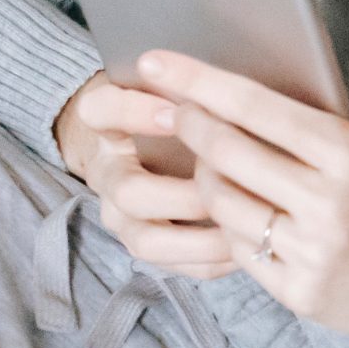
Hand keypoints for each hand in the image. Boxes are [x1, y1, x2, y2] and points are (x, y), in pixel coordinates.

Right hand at [55, 74, 234, 277]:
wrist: (144, 141)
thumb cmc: (178, 106)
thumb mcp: (175, 84)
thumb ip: (193, 82)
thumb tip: (236, 89)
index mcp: (106, 122)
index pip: (102, 110)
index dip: (137, 111)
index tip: (179, 108)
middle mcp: (107, 173)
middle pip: (130, 191)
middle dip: (185, 192)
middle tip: (232, 188)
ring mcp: (122, 216)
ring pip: (148, 240)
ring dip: (201, 236)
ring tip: (246, 225)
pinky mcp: (147, 243)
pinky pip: (175, 265)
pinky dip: (211, 259)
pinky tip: (246, 246)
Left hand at [142, 27, 348, 347]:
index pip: (259, 108)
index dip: (202, 83)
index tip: (161, 63)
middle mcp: (327, 202)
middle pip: (227, 152)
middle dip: (189, 124)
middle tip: (176, 109)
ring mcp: (310, 249)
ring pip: (223, 202)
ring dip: (202, 175)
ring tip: (206, 159)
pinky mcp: (297, 289)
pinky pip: (237, 248)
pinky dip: (226, 223)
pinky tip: (232, 206)